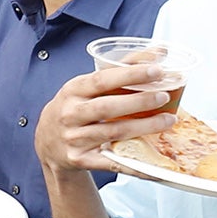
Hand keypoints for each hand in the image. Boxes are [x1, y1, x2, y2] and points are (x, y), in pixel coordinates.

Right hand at [35, 62, 176, 175]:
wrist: (48, 141)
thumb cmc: (75, 107)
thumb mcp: (89, 86)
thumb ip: (123, 68)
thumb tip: (159, 51)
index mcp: (72, 90)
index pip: (101, 79)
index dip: (130, 75)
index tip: (156, 70)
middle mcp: (70, 114)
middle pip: (107, 107)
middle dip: (139, 101)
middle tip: (164, 96)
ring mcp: (74, 139)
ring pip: (113, 133)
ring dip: (144, 127)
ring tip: (168, 120)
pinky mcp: (81, 160)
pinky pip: (112, 163)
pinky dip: (134, 165)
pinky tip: (154, 163)